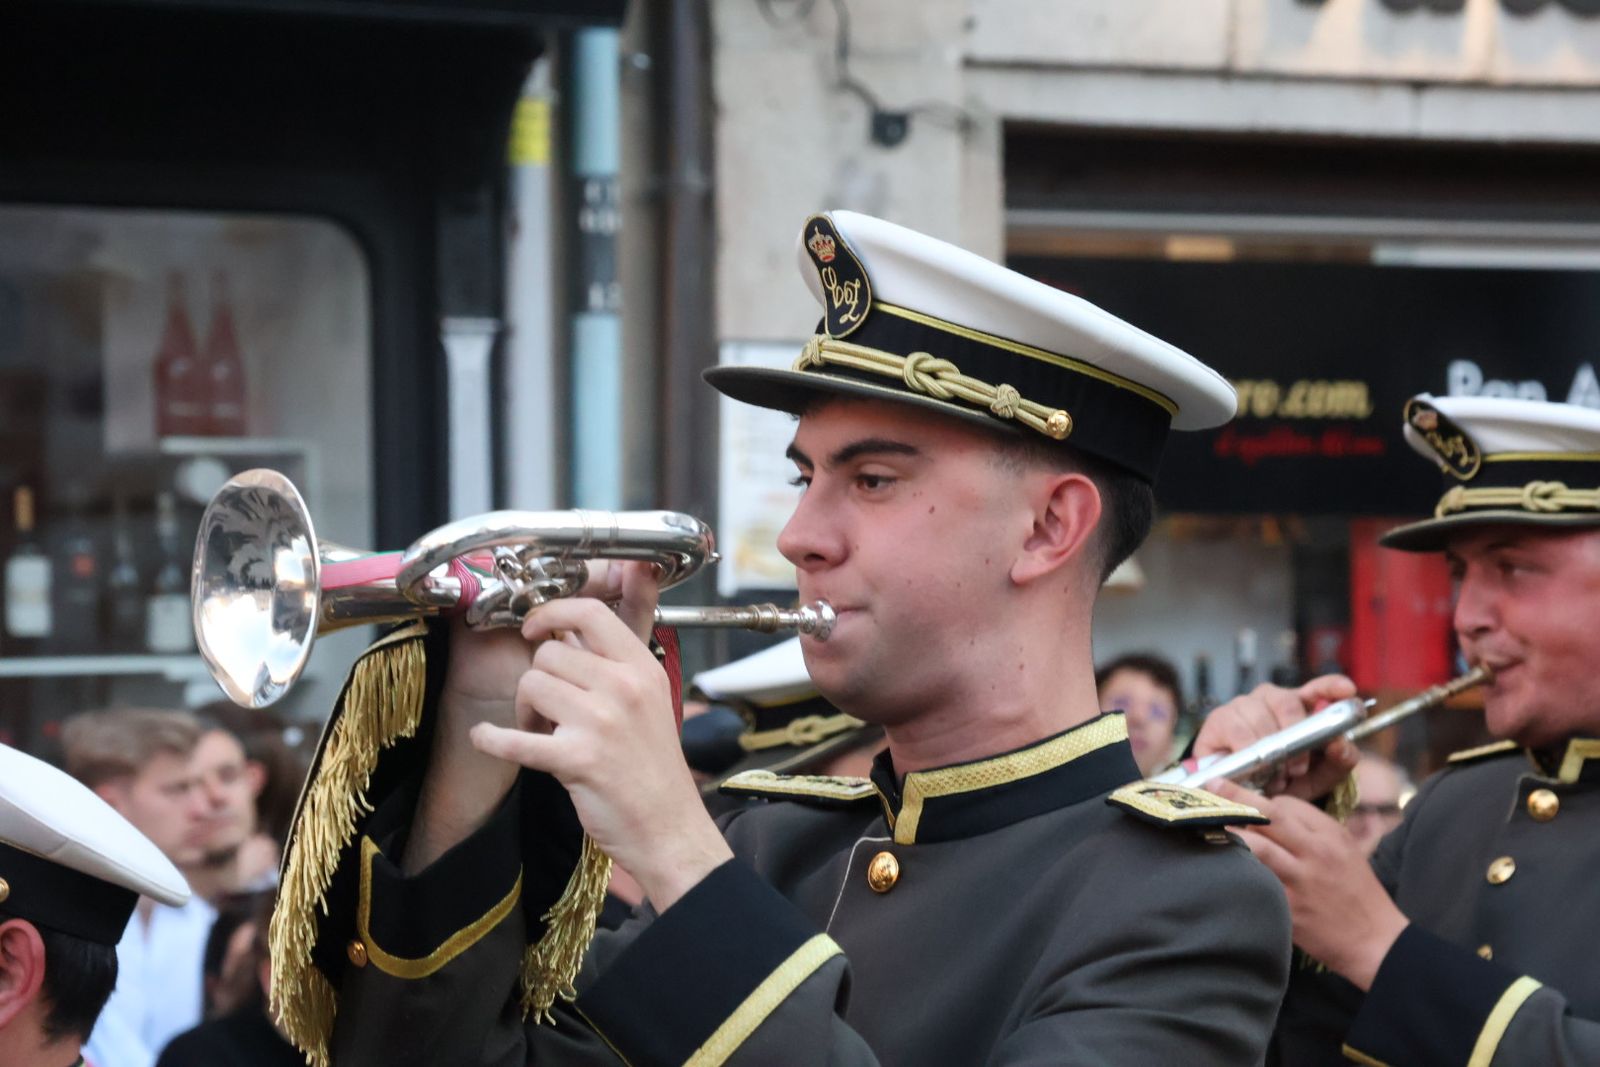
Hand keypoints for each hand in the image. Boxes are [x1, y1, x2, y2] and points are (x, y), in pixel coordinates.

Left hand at [407, 561, 658, 874]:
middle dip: (539, 678)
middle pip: (550, 653)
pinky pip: (515, 739)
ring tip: (543, 731)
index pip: (590, 613)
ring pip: (531, 685)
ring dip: (525, 709)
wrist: (668, 826)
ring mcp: (601, 722)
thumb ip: (615, 663)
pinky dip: (492, 739)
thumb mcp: (651, 699)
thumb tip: (568, 632)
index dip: (552, 612)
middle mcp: (624, 687)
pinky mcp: (577, 759)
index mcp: (643, 668)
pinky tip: (483, 737)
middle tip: (549, 707)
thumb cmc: (654, 766)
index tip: (534, 627)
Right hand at [1191, 675, 1360, 799]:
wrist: (1246, 798)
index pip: (1318, 688)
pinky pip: (1237, 730)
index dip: (1331, 686)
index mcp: (1301, 705)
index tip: (1347, 690)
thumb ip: (1340, 759)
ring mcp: (1243, 705)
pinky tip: (1252, 770)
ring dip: (1269, 751)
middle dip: (1295, 736)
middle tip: (1298, 769)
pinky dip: (1248, 752)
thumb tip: (1340, 742)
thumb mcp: (1320, 775)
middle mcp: (1271, 698)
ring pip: (1260, 716)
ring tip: (1274, 777)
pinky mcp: (1219, 718)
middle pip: (1287, 702)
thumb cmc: (1286, 780)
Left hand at [1209, 779, 1406, 990]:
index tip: (1229, 793)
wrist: (1375, 941)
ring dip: (1228, 836)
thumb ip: (1310, 827)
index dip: (1253, 799)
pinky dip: (1235, 873)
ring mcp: (1300, 883)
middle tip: (1207, 789)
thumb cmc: (1357, 892)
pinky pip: (1256, 885)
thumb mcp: (1343, 849)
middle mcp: (1315, 854)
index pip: (1284, 805)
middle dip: (1234, 799)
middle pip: (1268, 818)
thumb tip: (1268, 809)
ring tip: (1202, 827)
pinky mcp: (1288, 910)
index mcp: (1329, 836)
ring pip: (1256, 849)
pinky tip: (1215, 869)